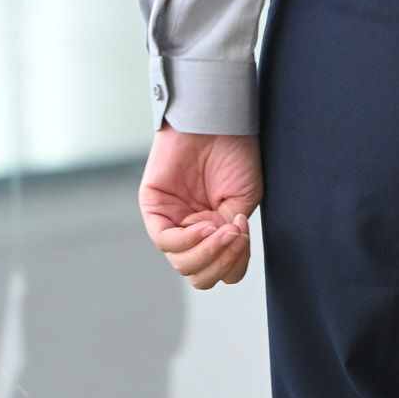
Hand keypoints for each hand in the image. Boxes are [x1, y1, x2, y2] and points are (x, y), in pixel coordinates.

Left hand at [139, 125, 261, 287]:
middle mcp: (191, 231)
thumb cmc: (234, 155)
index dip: (233, 265)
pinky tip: (206, 225)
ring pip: (182, 264)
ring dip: (208, 252)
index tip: (245, 239)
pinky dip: (189, 240)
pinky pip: (165, 241)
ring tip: (222, 230)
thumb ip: (234, 238)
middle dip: (220, 263)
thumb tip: (228, 262)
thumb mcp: (242, 203)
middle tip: (234, 238)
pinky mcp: (153, 208)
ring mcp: (171, 222)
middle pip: (198, 274)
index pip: (219, 271)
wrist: (219, 123)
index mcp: (213, 233)